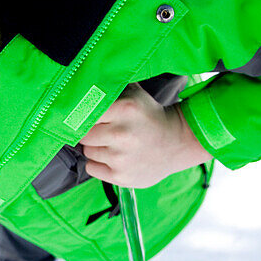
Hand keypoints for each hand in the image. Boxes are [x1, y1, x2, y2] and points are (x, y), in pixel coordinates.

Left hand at [78, 83, 211, 187]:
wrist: (177, 142)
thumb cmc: (149, 117)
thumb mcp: (134, 95)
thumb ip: (110, 88)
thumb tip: (82, 84)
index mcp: (124, 109)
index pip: (84, 113)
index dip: (85, 115)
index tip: (87, 117)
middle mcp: (121, 134)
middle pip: (83, 134)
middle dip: (91, 133)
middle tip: (106, 131)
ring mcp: (121, 158)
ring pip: (87, 152)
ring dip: (96, 148)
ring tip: (114, 144)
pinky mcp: (121, 177)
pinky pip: (91, 168)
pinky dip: (99, 164)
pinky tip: (115, 158)